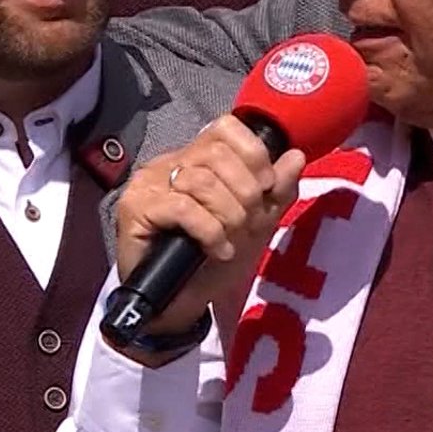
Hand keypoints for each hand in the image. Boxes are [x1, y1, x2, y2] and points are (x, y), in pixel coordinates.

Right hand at [114, 115, 306, 340]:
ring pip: (202, 182)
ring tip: (232, 240)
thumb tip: (296, 155)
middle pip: (218, 155)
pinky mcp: (136, 208)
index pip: (225, 128)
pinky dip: (209, 232)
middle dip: (246, 193)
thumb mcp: (257, 223)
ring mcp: (150, 183)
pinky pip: (182, 208)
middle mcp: (171, 163)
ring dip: (229, 216)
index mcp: (199, 158)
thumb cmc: (214, 260)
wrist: (180, 303)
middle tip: (249, 224)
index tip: (265, 188)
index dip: (253, 155)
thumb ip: (278, 190)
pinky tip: (217, 250)